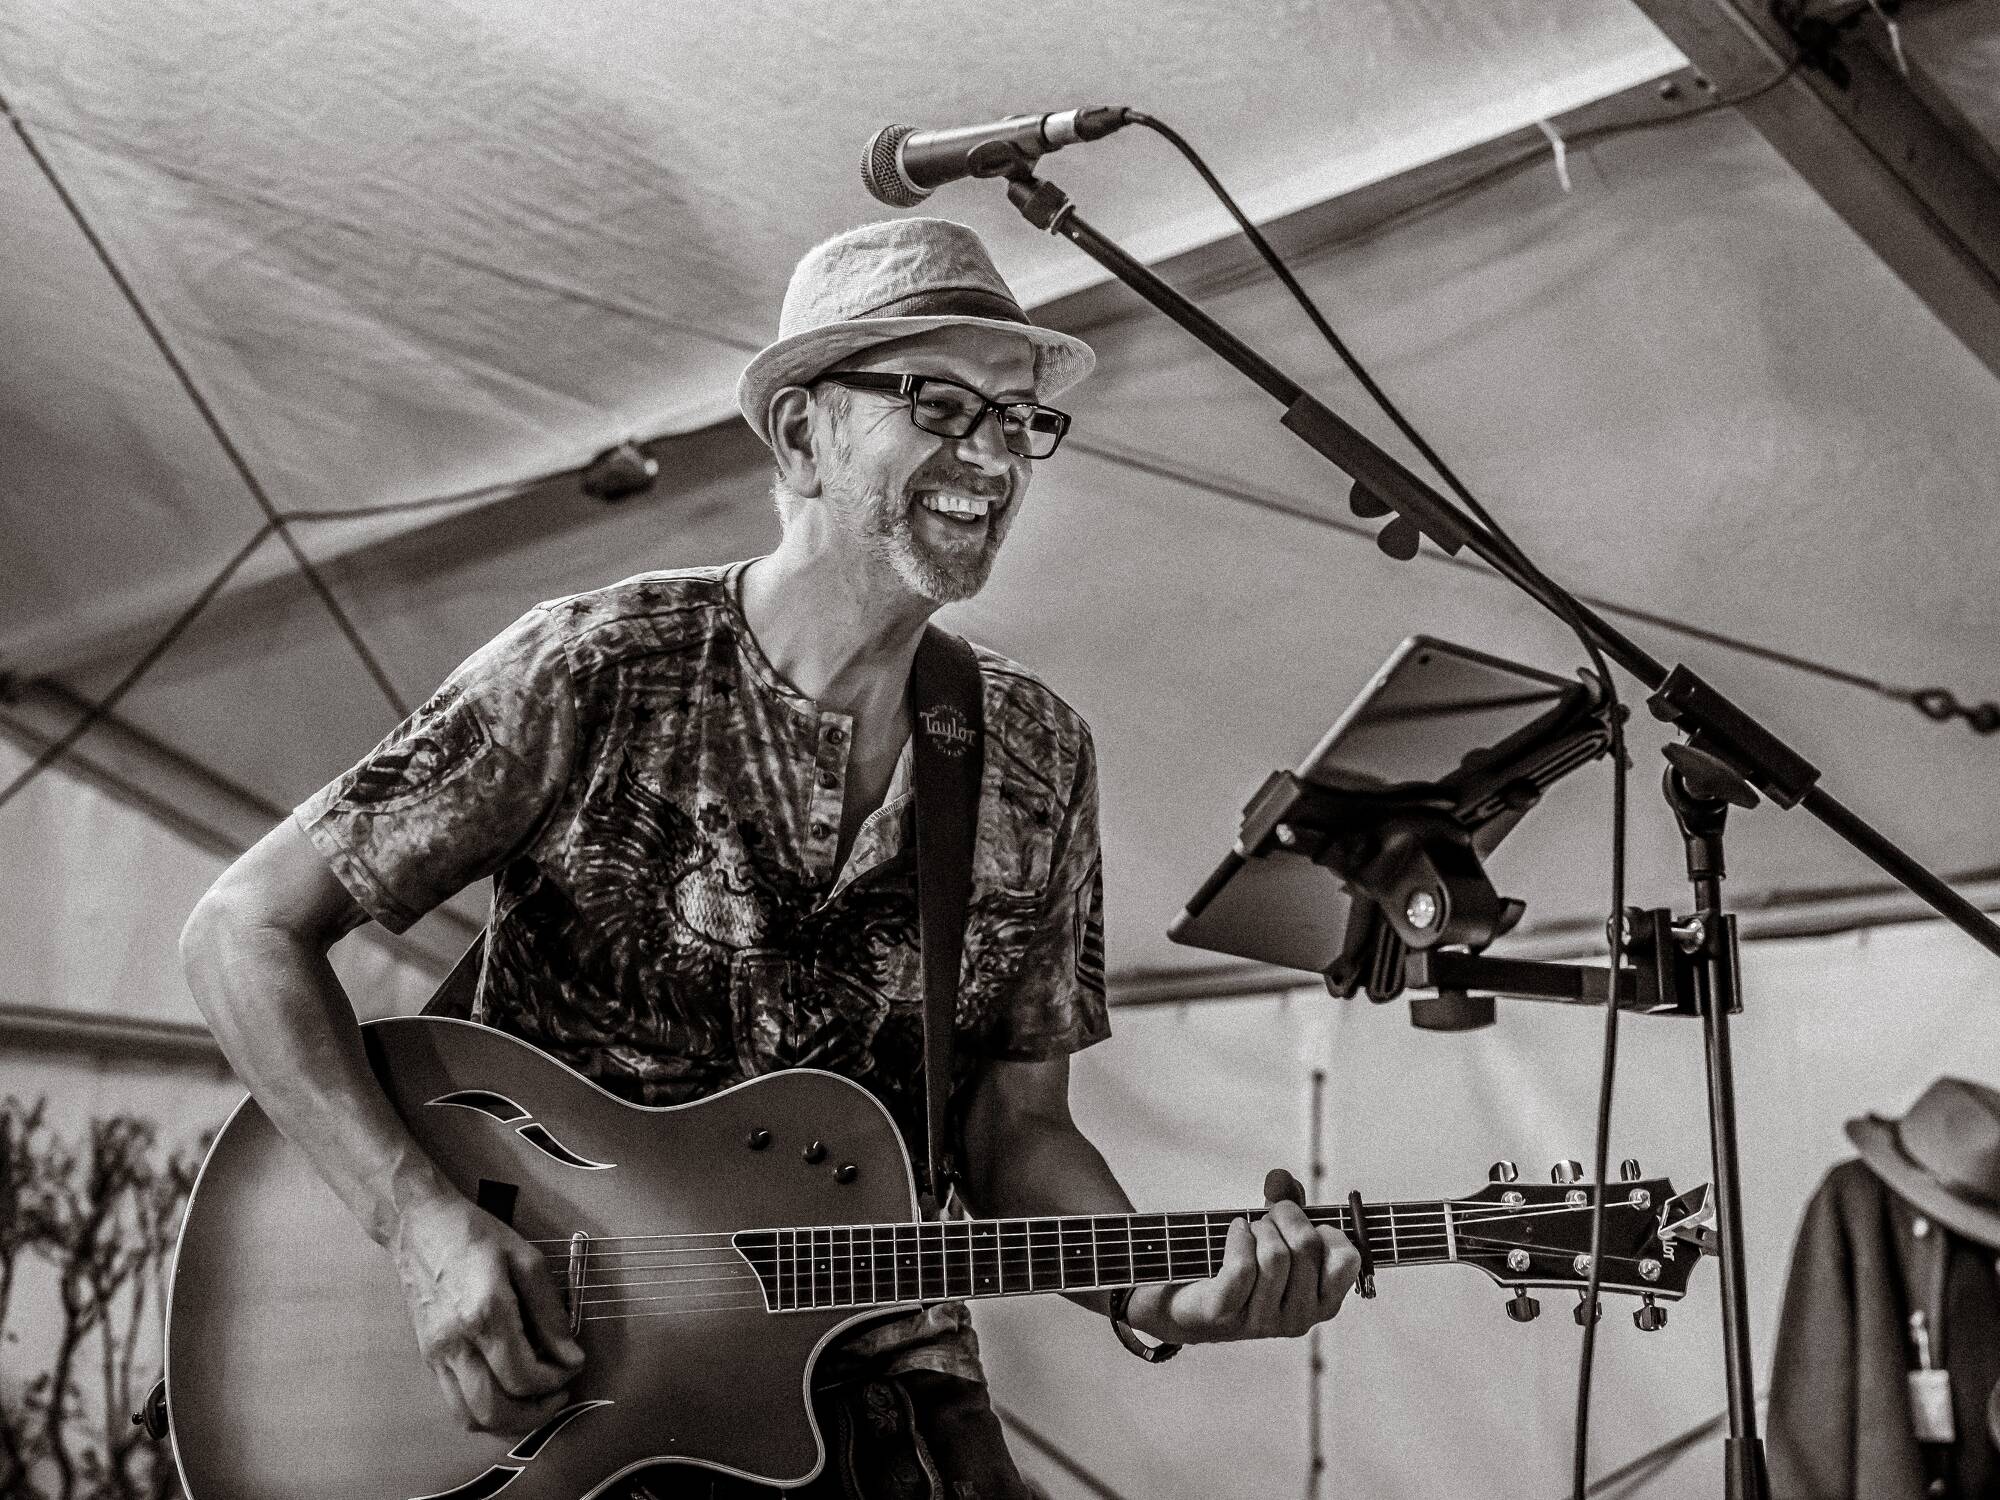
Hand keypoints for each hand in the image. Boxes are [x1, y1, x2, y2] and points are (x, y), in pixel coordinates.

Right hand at [392, 1191, 585, 1433]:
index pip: (523, 1376)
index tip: (572, 1368)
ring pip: (469, 1417)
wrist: (421, 1225)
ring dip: (507, 1421)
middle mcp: (455, 1342)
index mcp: (485, 1314)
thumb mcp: (527, 1261)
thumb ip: (551, 1313)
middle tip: (558, 1394)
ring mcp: (436, 1354)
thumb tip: (571, 1357)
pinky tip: (506, 1388)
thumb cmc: (477, 1235)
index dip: (556, 1381)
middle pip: (494, 1410)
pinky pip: (454, 1402)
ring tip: (534, 1399)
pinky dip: (483, 1409)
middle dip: (534, 1414)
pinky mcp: (427, 1357)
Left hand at [1125, 1169, 1358, 1343]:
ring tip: (1250, 1229)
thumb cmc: (1244, 1265)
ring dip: (1259, 1228)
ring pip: (1274, 1256)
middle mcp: (1300, 1318)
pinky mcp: (1225, 1314)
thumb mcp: (1277, 1234)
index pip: (1346, 1259)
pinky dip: (1237, 1238)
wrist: (1187, 1303)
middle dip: (1284, 1215)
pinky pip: (1242, 1268)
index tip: (1303, 1223)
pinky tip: (1234, 1231)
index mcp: (1323, 1302)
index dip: (1324, 1228)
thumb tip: (1280, 1179)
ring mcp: (1263, 1322)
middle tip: (1269, 1216)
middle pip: (1305, 1247)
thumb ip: (1288, 1203)